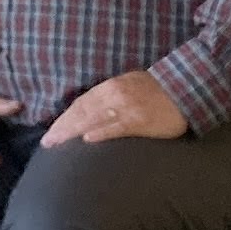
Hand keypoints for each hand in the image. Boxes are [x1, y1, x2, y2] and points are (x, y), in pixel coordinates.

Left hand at [40, 68, 186, 147]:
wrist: (184, 88)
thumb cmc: (156, 90)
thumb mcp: (128, 85)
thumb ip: (109, 97)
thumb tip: (89, 112)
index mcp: (110, 87)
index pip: (80, 104)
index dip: (63, 118)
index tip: (50, 132)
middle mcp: (114, 95)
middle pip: (82, 112)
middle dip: (62, 127)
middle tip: (47, 143)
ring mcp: (127, 108)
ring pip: (94, 119)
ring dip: (73, 132)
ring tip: (57, 144)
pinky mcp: (140, 120)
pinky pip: (117, 127)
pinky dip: (101, 132)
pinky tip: (87, 139)